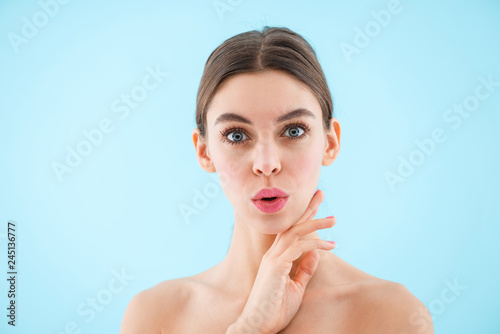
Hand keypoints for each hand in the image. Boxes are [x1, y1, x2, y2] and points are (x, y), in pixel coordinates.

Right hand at [229, 189, 335, 333]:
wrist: (257, 325)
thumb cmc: (274, 309)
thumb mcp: (295, 287)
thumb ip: (304, 270)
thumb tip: (316, 254)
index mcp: (276, 257)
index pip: (291, 231)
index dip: (304, 216)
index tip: (317, 204)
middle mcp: (273, 254)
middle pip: (292, 224)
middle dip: (308, 208)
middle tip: (321, 193)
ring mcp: (273, 259)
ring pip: (295, 232)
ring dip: (315, 223)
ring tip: (334, 220)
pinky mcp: (276, 266)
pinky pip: (298, 248)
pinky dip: (314, 244)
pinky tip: (329, 246)